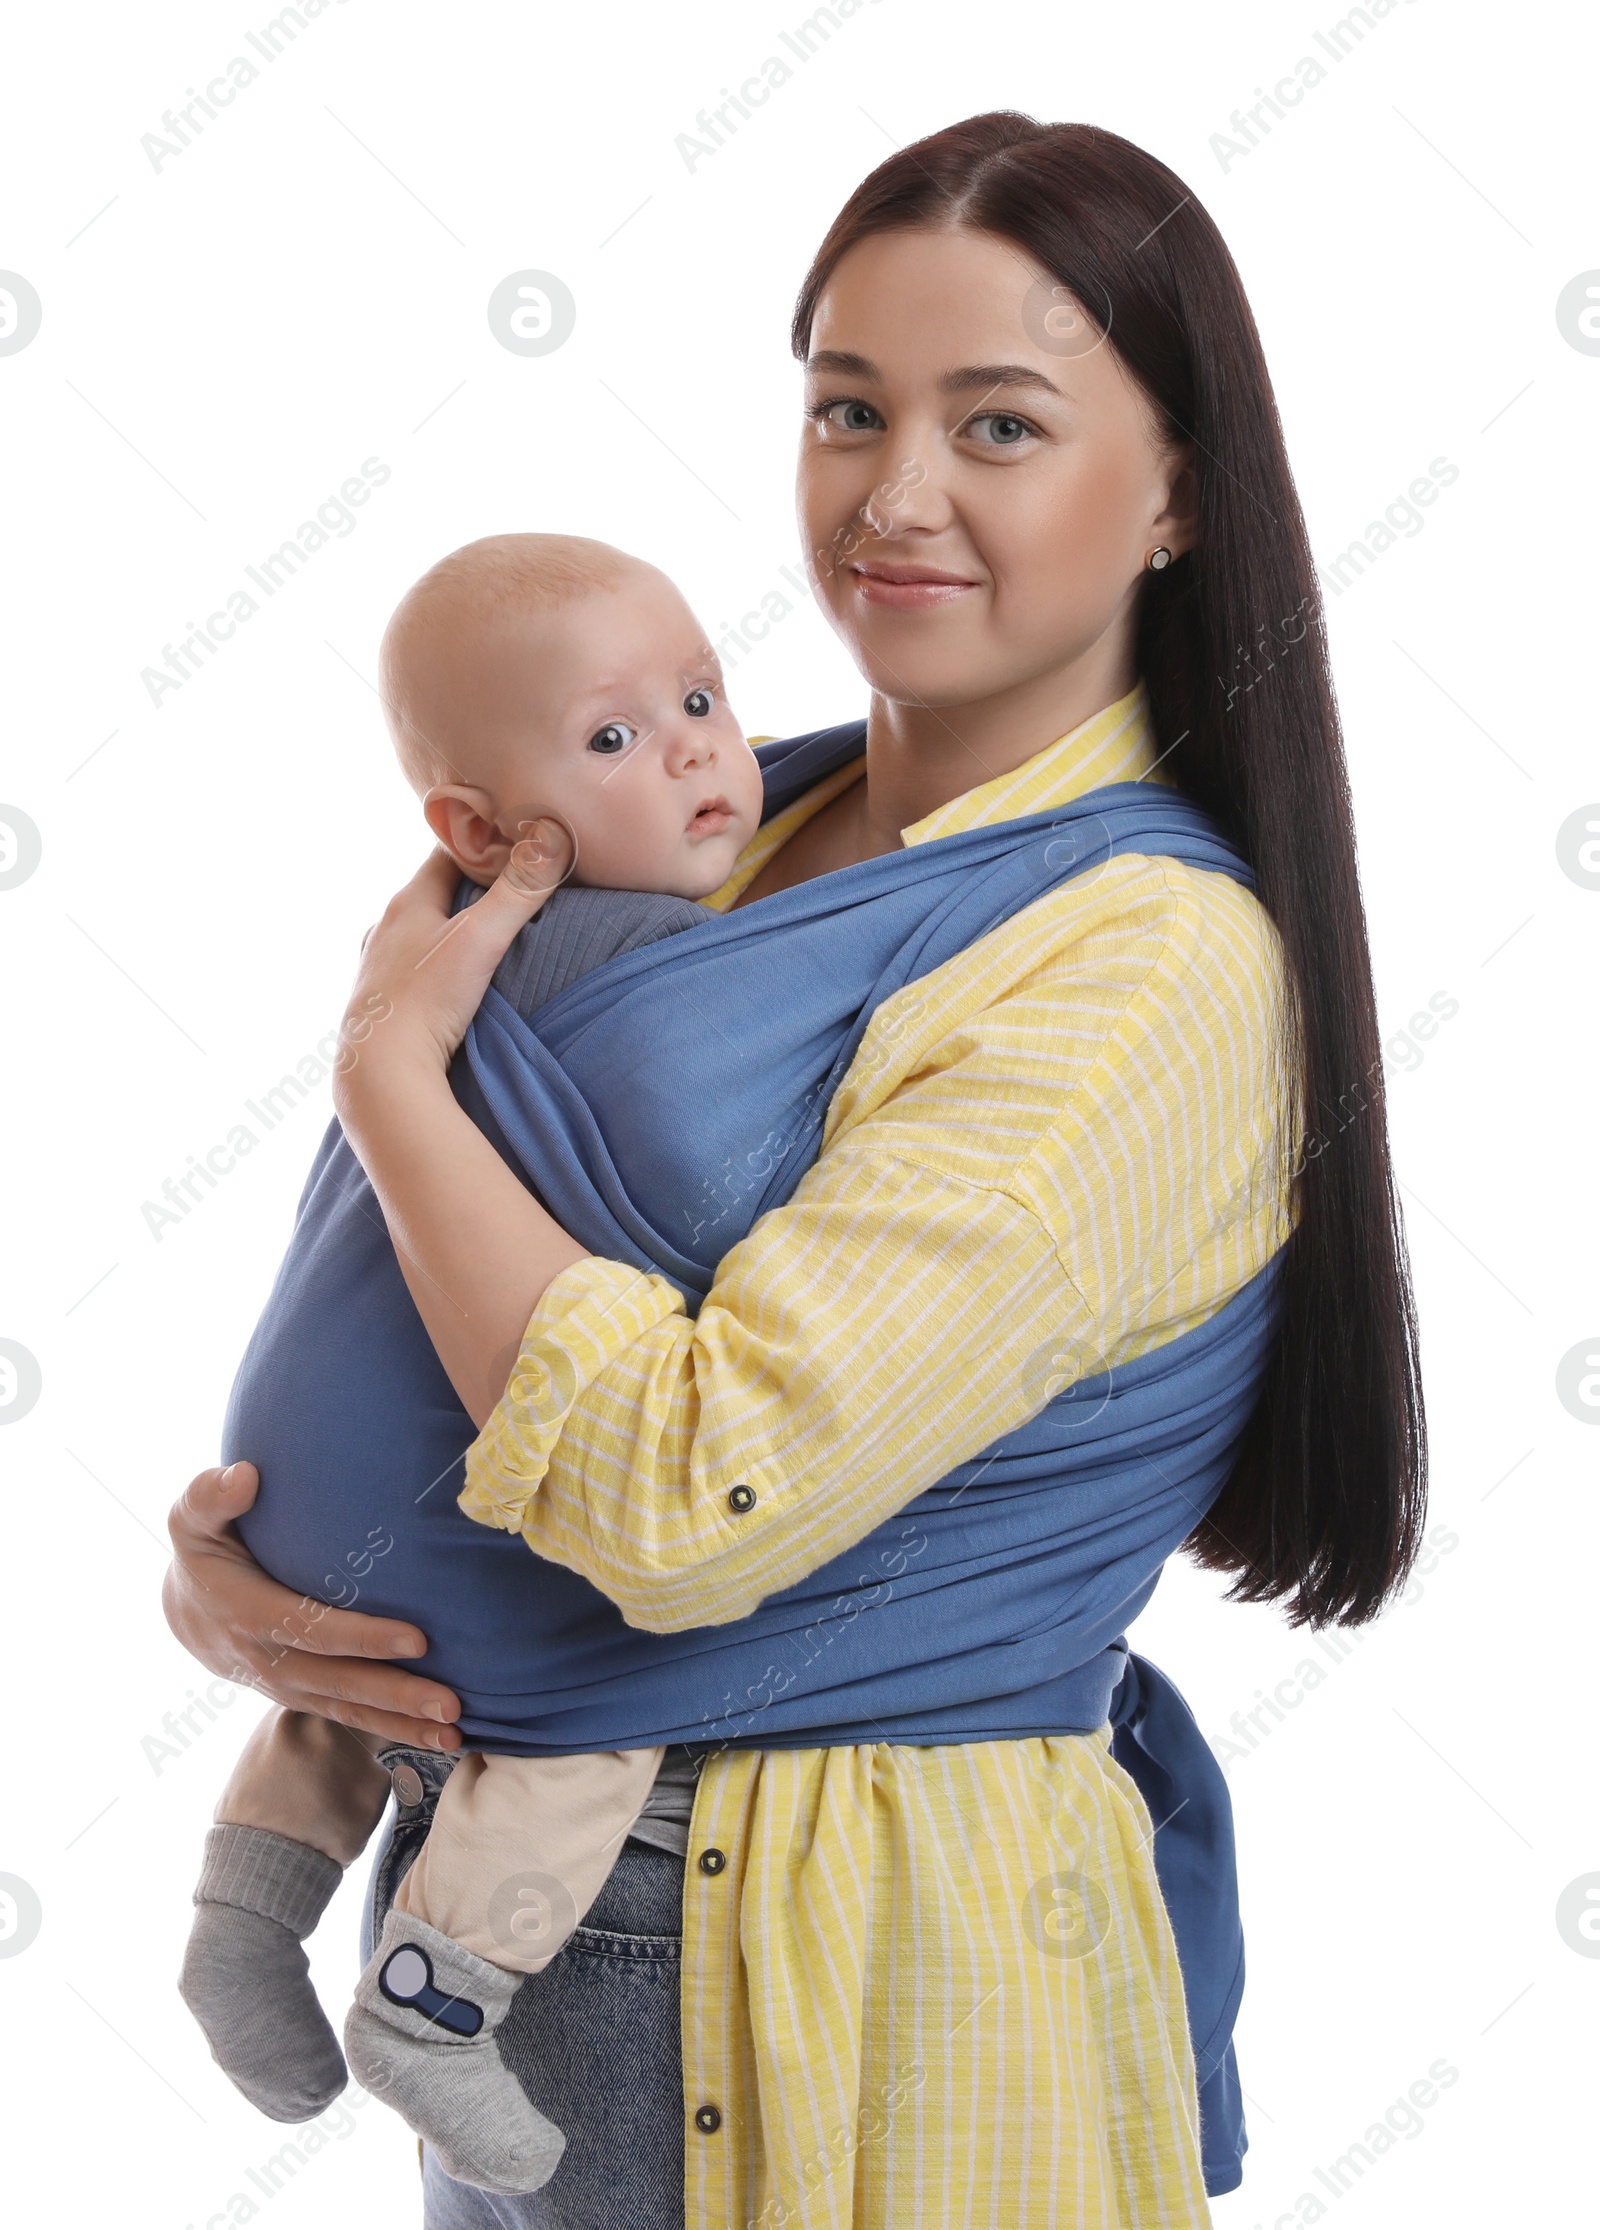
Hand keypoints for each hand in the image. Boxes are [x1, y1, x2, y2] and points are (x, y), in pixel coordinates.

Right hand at [163, 1462, 463, 1750]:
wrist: (185, 1610)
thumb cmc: (203, 1550)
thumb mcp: (192, 1519)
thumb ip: (212, 1496)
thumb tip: (245, 1475)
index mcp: (248, 1612)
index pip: (312, 1629)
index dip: (363, 1637)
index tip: (418, 1639)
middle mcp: (268, 1659)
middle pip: (338, 1682)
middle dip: (396, 1695)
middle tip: (451, 1705)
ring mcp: (285, 1685)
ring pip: (346, 1709)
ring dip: (402, 1724)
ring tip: (455, 1736)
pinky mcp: (301, 1696)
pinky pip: (348, 1716)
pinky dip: (392, 1731)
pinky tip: (439, 1740)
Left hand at [334, 825, 573, 1094]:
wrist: (380, 1070)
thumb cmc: (427, 1000)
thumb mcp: (483, 938)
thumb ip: (520, 890)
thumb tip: (554, 838)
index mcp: (407, 902)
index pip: (446, 852)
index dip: (480, 841)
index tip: (512, 839)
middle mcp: (386, 928)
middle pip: (433, 892)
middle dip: (469, 886)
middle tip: (510, 885)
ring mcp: (378, 966)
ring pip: (419, 931)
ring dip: (448, 927)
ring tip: (483, 933)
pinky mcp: (379, 1002)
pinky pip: (411, 967)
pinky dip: (433, 962)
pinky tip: (449, 979)